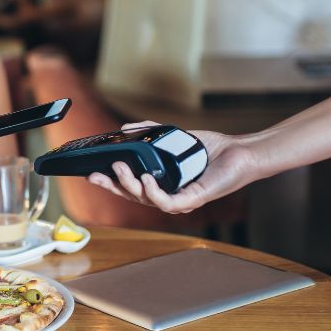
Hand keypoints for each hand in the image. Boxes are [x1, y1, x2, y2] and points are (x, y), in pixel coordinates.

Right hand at [86, 121, 258, 213]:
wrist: (238, 153)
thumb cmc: (210, 149)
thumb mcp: (172, 138)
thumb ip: (148, 132)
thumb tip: (124, 129)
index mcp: (161, 184)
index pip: (130, 186)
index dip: (110, 182)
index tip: (92, 172)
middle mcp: (168, 196)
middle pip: (133, 196)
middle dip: (111, 187)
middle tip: (95, 175)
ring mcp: (179, 200)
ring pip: (145, 199)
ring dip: (128, 185)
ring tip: (118, 167)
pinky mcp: (192, 200)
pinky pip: (166, 202)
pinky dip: (152, 192)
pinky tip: (145, 177)